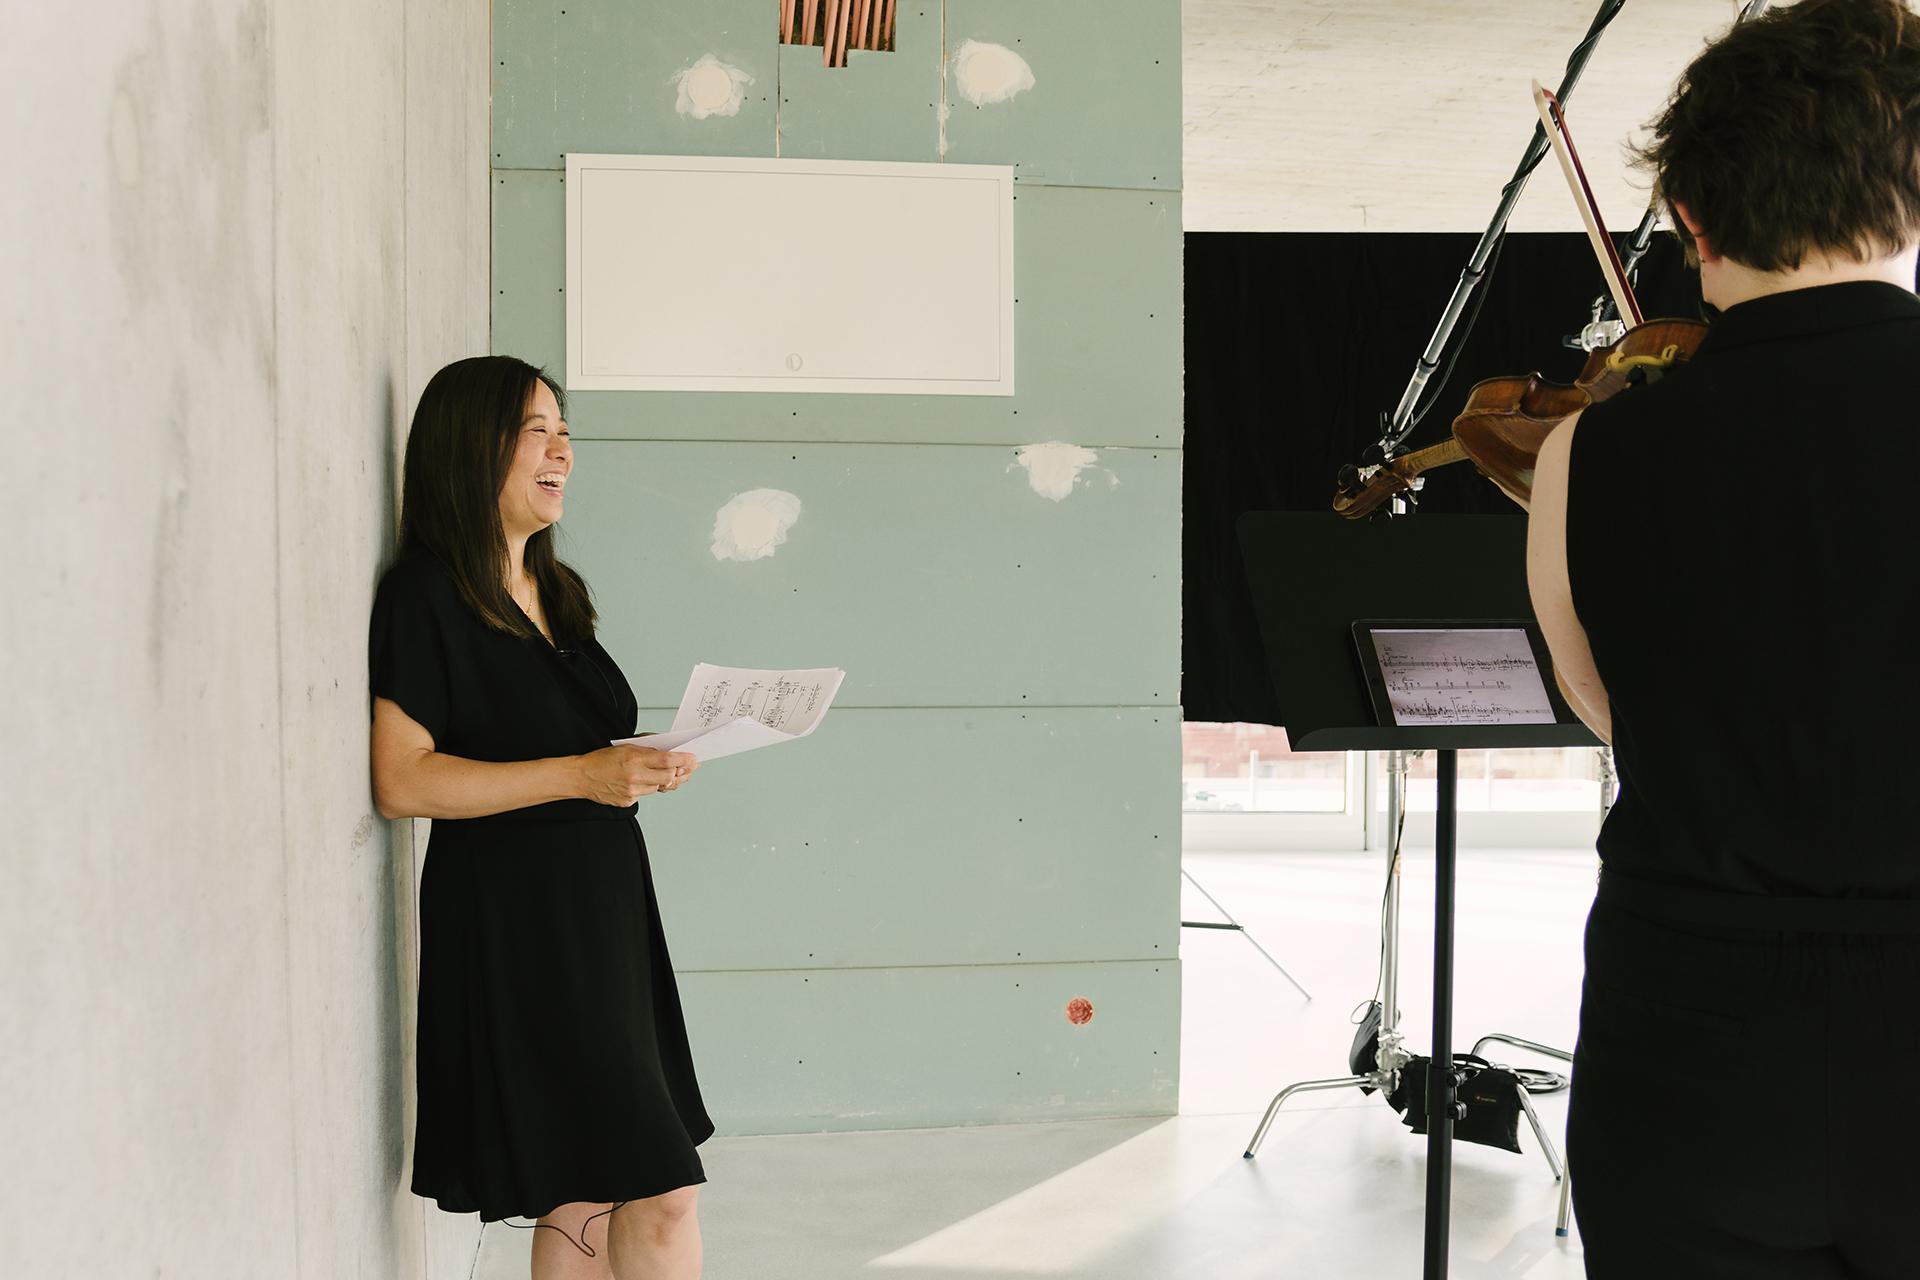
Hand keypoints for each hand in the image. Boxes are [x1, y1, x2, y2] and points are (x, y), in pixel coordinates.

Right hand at [575, 745, 700, 804]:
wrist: (581, 777)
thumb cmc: (601, 760)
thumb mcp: (625, 747)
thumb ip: (648, 750)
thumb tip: (669, 752)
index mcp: (634, 758)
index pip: (667, 760)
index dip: (684, 760)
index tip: (693, 759)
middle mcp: (634, 776)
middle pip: (668, 777)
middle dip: (680, 772)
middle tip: (688, 768)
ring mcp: (631, 791)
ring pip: (659, 787)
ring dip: (663, 780)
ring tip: (664, 773)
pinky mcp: (628, 802)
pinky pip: (646, 794)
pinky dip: (648, 787)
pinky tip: (643, 781)